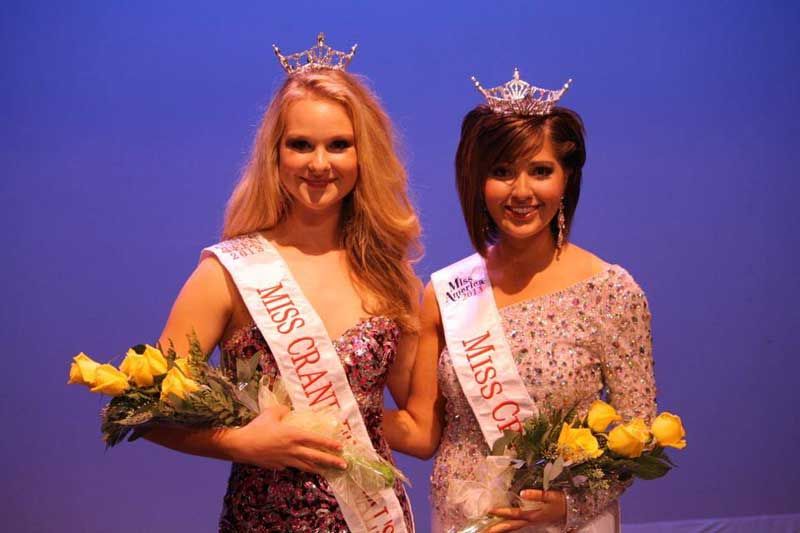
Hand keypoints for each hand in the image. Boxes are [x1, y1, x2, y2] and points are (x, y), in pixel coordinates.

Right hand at [227, 405, 346, 473]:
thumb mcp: (270, 413)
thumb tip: (287, 409)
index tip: (341, 447)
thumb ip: (282, 410)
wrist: (241, 446)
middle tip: (344, 465)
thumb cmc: (257, 428)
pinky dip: (300, 468)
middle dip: (331, 461)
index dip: (329, 444)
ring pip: (306, 466)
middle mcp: (293, 449)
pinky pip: (292, 467)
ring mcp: (286, 460)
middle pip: (316, 457)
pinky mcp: (278, 466)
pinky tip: (304, 468)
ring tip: (329, 471)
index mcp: (294, 435)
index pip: (316, 440)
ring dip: (319, 468)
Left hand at [486, 489, 566, 531]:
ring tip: (489, 528)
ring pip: (513, 528)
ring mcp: (532, 525)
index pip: (514, 514)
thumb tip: (522, 493)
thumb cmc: (561, 502)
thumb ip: (537, 495)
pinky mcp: (533, 524)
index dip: (502, 511)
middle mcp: (531, 522)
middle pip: (511, 526)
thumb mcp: (550, 496)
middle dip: (497, 527)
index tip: (490, 510)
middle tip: (485, 529)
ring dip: (502, 529)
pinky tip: (503, 527)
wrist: (571, 511)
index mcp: (533, 515)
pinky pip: (518, 527)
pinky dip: (509, 528)